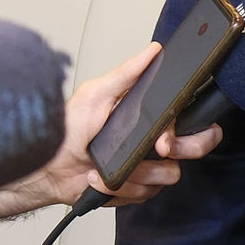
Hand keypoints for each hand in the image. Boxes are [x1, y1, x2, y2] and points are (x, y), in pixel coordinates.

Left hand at [0, 41, 222, 223]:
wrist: (48, 169)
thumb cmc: (68, 129)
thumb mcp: (96, 94)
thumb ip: (126, 74)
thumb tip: (152, 51)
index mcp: (150, 114)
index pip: (190, 116)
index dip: (189, 129)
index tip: (165, 140)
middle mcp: (154, 140)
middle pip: (196, 146)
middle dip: (179, 150)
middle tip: (155, 152)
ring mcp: (148, 167)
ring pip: (169, 175)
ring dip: (135, 172)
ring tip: (107, 165)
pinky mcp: (137, 190)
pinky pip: (145, 193)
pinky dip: (118, 187)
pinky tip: (99, 178)